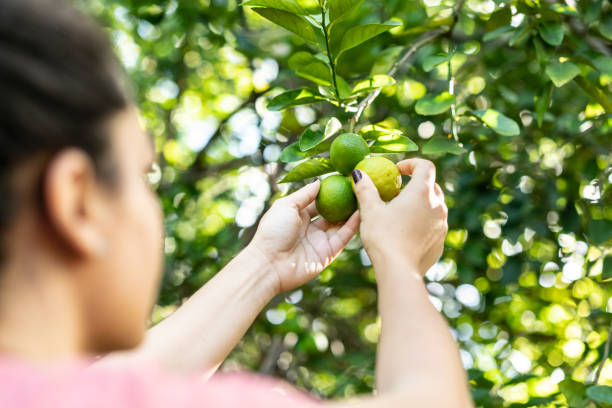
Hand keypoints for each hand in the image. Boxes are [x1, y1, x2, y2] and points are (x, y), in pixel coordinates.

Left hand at [250, 179, 359, 292]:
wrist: (269, 264)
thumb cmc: (273, 231)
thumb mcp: (286, 206)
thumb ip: (304, 194)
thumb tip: (319, 181)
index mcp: (298, 215)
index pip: (318, 201)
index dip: (330, 191)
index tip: (343, 179)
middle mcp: (310, 228)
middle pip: (332, 212)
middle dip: (344, 201)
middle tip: (359, 187)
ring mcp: (320, 241)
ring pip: (340, 224)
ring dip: (352, 212)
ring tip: (365, 196)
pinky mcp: (328, 253)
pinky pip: (343, 237)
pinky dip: (352, 225)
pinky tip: (362, 211)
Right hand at [352, 158, 447, 275]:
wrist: (399, 271)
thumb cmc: (383, 237)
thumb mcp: (370, 211)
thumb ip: (365, 189)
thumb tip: (358, 174)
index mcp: (422, 192)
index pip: (425, 166)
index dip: (411, 164)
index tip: (397, 171)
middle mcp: (438, 206)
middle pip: (431, 185)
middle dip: (414, 185)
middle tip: (395, 194)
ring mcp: (442, 224)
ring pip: (433, 206)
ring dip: (419, 205)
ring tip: (399, 214)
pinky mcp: (441, 240)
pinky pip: (433, 224)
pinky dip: (422, 222)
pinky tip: (405, 233)